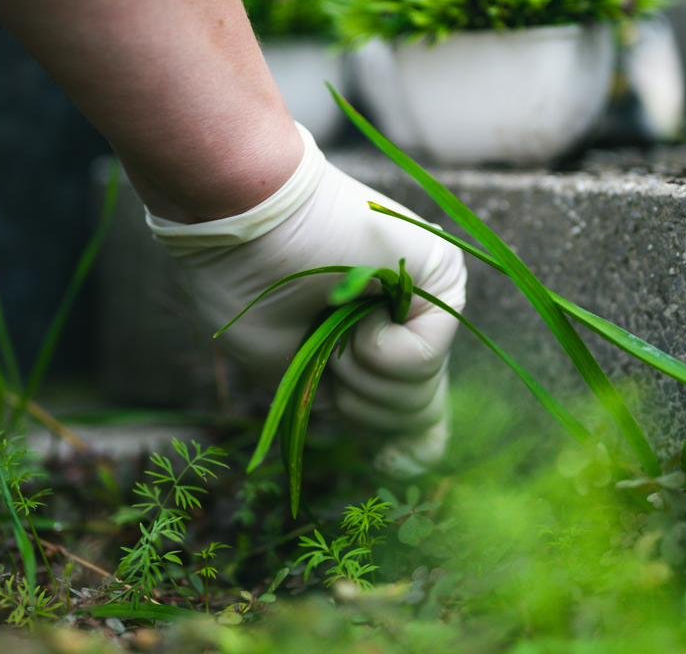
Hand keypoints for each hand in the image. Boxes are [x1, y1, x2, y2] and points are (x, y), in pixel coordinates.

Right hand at [147, 124, 466, 475]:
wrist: (242, 222)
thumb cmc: (248, 288)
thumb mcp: (297, 372)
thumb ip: (346, 405)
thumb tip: (408, 456)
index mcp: (368, 340)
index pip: (406, 412)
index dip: (400, 446)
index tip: (390, 464)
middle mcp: (404, 319)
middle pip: (412, 415)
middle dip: (362, 403)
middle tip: (328, 351)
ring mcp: (426, 298)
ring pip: (419, 392)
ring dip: (360, 373)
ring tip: (333, 318)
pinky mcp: (443, 274)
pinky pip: (424, 355)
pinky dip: (376, 349)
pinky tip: (356, 307)